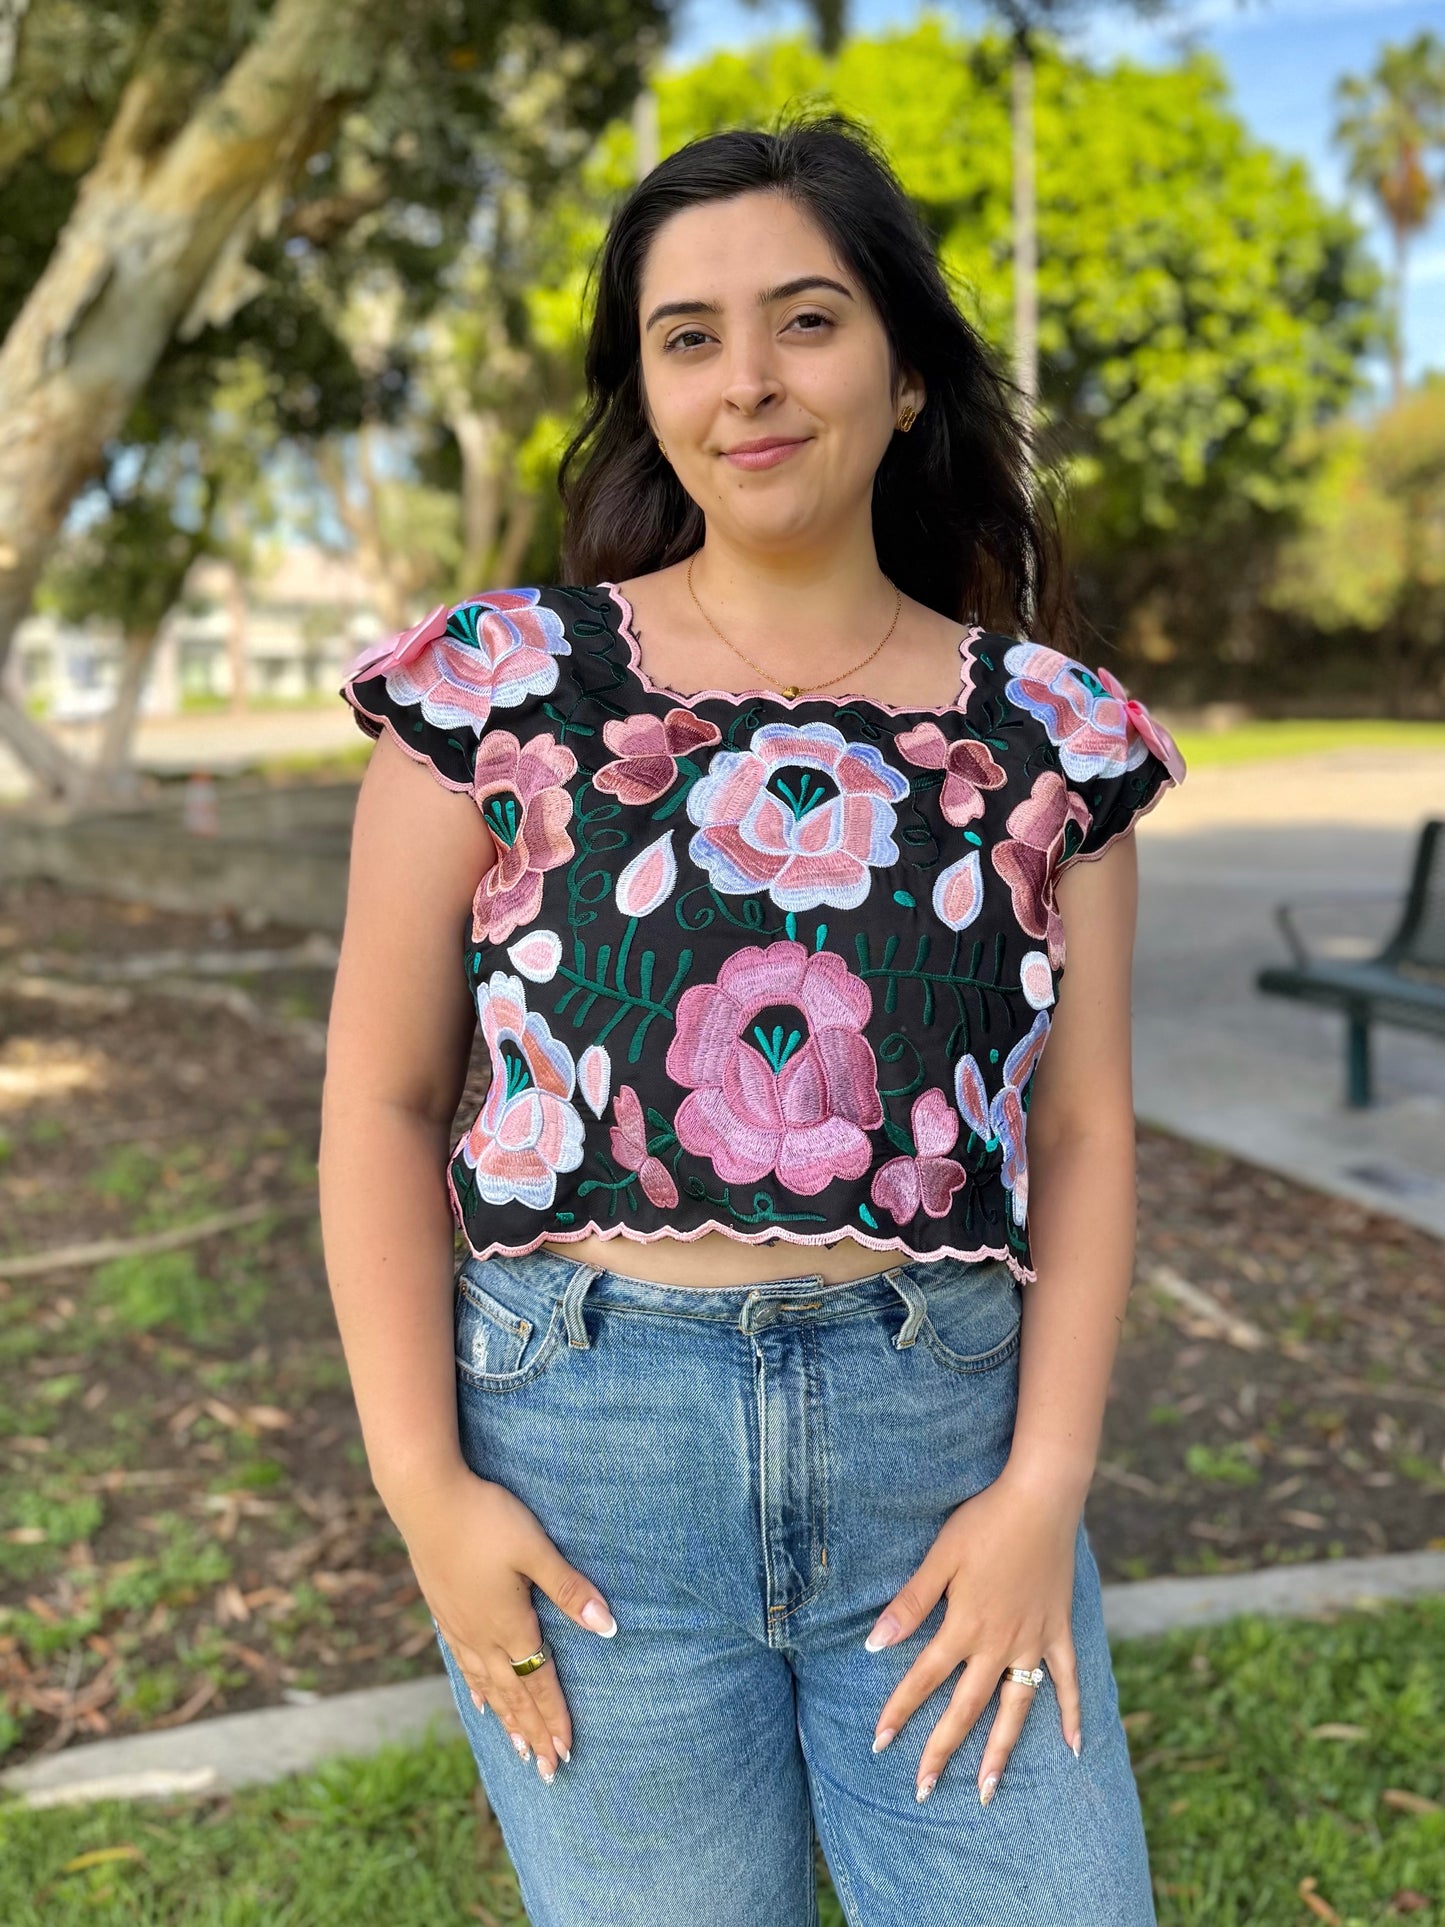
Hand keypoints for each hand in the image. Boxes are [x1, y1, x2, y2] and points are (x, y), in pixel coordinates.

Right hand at [391, 1464, 616, 1785]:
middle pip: (513, 1695)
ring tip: (519, 1750)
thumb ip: (570, 1590)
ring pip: (488, 1685)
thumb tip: (609, 1628)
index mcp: (509, 1625)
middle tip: (548, 1771)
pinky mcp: (444, 1610)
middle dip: (533, 1733)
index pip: (538, 1683)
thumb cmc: (486, 1518)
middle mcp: (482, 1636)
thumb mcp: (536, 1550)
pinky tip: (479, 1699)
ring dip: (506, 1720)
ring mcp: (459, 1626)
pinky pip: (464, 1664)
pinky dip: (476, 1689)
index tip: (566, 1753)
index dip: (554, 1718)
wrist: (425, 1497)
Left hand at [864, 1466, 1082, 1804]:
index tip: (878, 1744)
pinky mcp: (1060, 1631)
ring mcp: (1033, 1642)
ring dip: (1000, 1752)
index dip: (899, 1711)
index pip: (923, 1679)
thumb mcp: (940, 1557)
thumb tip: (874, 1644)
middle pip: (966, 1709)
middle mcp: (999, 1644)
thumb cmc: (985, 1521)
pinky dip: (1070, 1713)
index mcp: (965, 1626)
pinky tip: (1073, 1748)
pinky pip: (1067, 1681)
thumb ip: (910, 1603)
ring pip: (1015, 1709)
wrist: (1042, 1498)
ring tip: (986, 1792)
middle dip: (941, 1751)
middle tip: (922, 1791)